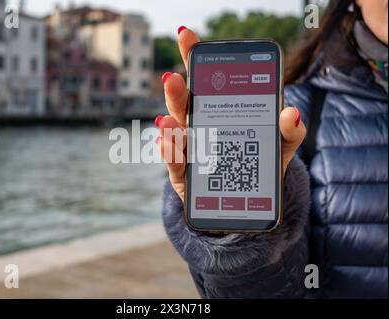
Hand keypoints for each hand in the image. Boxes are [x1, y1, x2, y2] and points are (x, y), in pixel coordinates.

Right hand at [156, 27, 306, 200]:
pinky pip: (174, 162)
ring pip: (175, 132)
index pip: (203, 78)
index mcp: (218, 109)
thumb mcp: (281, 144)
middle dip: (176, 90)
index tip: (186, 36)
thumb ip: (289, 129)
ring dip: (170, 124)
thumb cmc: (260, 164)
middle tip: (174, 78)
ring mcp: (189, 148)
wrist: (248, 201)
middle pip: (183, 103)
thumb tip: (290, 112)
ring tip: (169, 121)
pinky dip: (170, 153)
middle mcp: (199, 124)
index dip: (192, 56)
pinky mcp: (184, 174)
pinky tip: (169, 145)